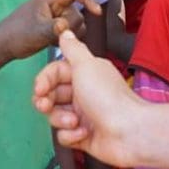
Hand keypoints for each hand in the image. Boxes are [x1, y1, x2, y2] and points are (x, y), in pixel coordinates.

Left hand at [0, 0, 99, 58]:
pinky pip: (70, 31)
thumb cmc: (17, 34)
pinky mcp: (55, 26)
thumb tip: (65, 26)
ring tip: (52, 40)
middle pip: (78, 12)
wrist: (4, 46)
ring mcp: (55, 15)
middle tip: (56, 35)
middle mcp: (55, 4)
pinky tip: (52, 43)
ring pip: (76, 23)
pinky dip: (66, 38)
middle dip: (72, 25)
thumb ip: (53, 28)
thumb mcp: (36, 32)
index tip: (97, 12)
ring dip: (69, 34)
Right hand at [34, 30, 148, 167]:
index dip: (44, 80)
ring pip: (55, 116)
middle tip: (45, 105)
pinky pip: (64, 136)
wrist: (129, 132)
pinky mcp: (84, 136)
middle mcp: (84, 93)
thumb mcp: (86, 66)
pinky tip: (83, 133)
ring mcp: (84, 116)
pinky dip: (70, 135)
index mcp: (85, 74)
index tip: (40, 89)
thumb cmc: (109, 98)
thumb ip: (73, 49)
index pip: (54, 73)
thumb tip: (65, 31)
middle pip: (51, 95)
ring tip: (74, 121)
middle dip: (45, 101)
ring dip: (60, 119)